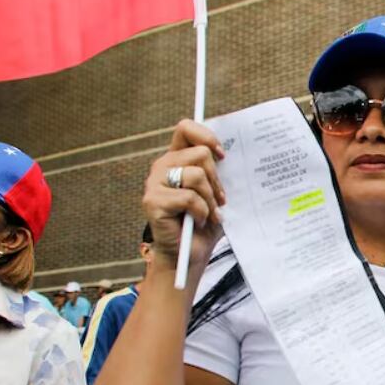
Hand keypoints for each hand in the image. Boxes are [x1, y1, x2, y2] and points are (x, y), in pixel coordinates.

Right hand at [144, 119, 227, 270]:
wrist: (189, 256)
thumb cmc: (204, 224)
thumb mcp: (215, 192)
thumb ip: (217, 171)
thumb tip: (231, 153)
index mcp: (176, 159)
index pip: (186, 128)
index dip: (207, 137)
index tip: (222, 156)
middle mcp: (162, 166)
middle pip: (200, 153)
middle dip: (217, 180)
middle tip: (219, 201)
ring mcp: (154, 183)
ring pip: (196, 175)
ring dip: (210, 199)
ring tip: (208, 214)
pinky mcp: (153, 201)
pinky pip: (189, 197)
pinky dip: (201, 213)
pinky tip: (197, 222)